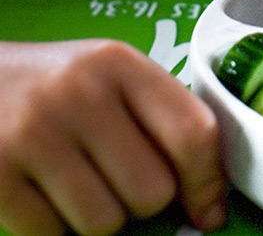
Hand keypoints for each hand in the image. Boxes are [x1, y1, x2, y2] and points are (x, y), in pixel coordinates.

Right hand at [0, 38, 226, 235]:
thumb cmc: (54, 85)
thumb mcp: (107, 76)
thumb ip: (156, 117)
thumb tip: (206, 198)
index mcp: (118, 63)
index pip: (191, 131)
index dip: (208, 182)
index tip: (207, 211)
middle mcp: (80, 93)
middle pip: (153, 192)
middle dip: (141, 200)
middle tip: (115, 177)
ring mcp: (35, 134)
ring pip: (106, 222)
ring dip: (97, 217)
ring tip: (74, 179)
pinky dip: (53, 228)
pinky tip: (42, 191)